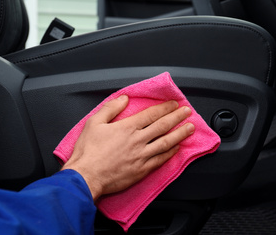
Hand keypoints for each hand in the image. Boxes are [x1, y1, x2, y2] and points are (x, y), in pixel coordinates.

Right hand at [61, 95, 193, 200]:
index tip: (174, 104)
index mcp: (127, 128)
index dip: (165, 108)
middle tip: (187, 112)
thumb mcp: (94, 123)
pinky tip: (176, 149)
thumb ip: (111, 108)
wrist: (86, 177)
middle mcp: (138, 140)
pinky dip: (170, 153)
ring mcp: (141, 156)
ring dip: (180, 134)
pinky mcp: (141, 170)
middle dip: (177, 117)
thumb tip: (124, 98)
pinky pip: (160, 160)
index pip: (151, 114)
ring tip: (190, 128)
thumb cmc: (88, 151)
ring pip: (166, 143)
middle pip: (163, 126)